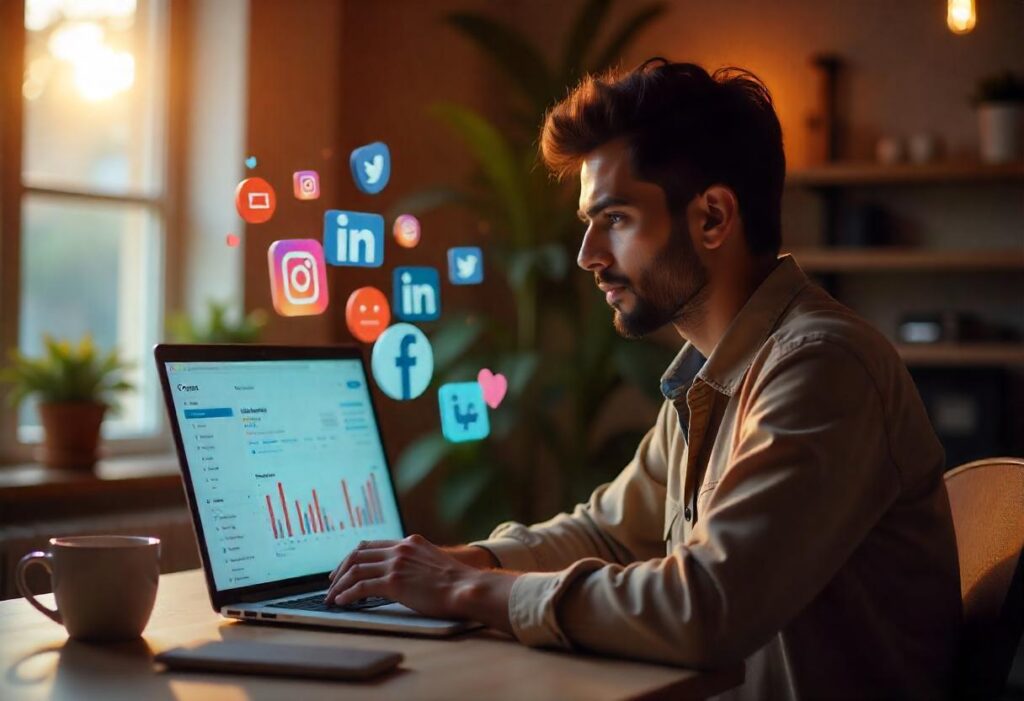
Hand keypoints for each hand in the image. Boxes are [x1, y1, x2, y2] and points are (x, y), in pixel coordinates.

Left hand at [325, 535, 516, 632]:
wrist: (467, 588)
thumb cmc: (457, 583)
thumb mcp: (434, 562)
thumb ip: (416, 562)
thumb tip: (405, 574)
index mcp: (409, 542)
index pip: (371, 545)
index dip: (353, 557)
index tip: (344, 569)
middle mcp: (400, 549)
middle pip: (358, 554)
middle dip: (341, 569)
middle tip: (332, 583)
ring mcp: (396, 564)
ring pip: (355, 570)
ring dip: (339, 584)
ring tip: (332, 597)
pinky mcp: (394, 582)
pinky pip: (361, 586)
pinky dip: (347, 594)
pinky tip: (341, 601)